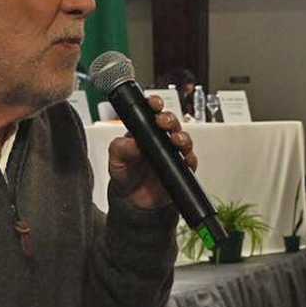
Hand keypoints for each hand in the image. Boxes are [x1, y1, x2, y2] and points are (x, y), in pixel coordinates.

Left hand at [108, 94, 195, 210]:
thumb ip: (120, 149)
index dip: (154, 104)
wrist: (133, 203)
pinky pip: (190, 161)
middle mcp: (160, 139)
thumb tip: (133, 143)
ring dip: (182, 137)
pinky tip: (185, 159)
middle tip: (163, 122)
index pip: (151, 112)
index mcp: (143, 131)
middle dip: (169, 119)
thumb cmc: (125, 176)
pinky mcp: (180, 168)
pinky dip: (189, 159)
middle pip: (171, 122)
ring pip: (183, 139)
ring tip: (175, 140)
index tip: (153, 103)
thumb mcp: (115, 160)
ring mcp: (172, 153)